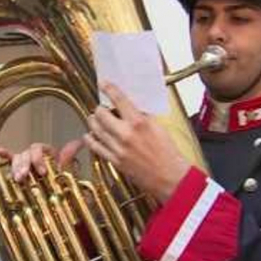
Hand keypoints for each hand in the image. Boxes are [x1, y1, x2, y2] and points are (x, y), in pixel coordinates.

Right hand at [0, 139, 84, 181]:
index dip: (38, 160)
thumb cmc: (62, 173)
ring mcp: (25, 161)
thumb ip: (70, 155)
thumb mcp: (68, 165)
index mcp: (45, 151)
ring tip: (17, 178)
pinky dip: (5, 155)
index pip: (38, 149)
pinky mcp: (19, 169)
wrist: (59, 185)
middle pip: (25, 154)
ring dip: (16, 168)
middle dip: (24, 165)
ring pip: (17, 160)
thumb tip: (79, 142)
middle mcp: (33, 154)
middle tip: (24, 177)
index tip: (42, 172)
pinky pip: (10, 160)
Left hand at [84, 81, 190, 202]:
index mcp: (139, 123)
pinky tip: (90, 135)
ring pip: (95, 129)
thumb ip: (142, 116)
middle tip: (101, 108)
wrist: (170, 177)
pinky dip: (90, 139)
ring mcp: (118, 148)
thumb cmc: (168, 153)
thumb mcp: (158, 127)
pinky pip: (95, 147)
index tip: (103, 83)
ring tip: (94, 119)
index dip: (109, 88)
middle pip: (101, 114)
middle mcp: (126, 134)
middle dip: (99, 109)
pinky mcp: (115, 161)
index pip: (119, 99)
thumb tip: (129, 107)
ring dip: (93, 121)